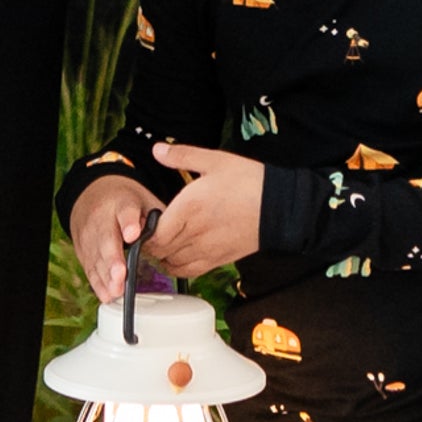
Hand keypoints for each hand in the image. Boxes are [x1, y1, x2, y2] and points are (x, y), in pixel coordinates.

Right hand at [72, 175, 164, 301]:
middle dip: (113, 259)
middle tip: (121, 275)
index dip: (129, 223)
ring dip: (106, 277)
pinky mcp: (83, 251)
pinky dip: (98, 283)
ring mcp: (89, 235)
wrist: (93, 195)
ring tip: (116, 291)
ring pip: (97, 257)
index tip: (133, 234)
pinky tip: (107, 295)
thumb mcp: (144, 201)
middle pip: (107, 239)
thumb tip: (172, 241)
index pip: (126, 211)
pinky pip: (90, 268)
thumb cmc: (126, 203)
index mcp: (122, 203)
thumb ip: (156, 219)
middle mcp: (102, 218)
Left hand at [148, 143, 265, 274]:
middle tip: (148, 232)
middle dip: (149, 243)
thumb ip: (182, 155)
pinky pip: (188, 272)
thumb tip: (156, 150)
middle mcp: (195, 233)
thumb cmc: (249, 181)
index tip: (142, 222)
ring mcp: (207, 249)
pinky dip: (176, 267)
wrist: (279, 206)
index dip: (143, 231)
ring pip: (171, 263)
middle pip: (159, 250)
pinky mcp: (218, 260)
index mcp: (189, 207)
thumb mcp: (214, 160)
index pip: (154, 232)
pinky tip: (175, 256)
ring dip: (161, 256)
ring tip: (161, 242)